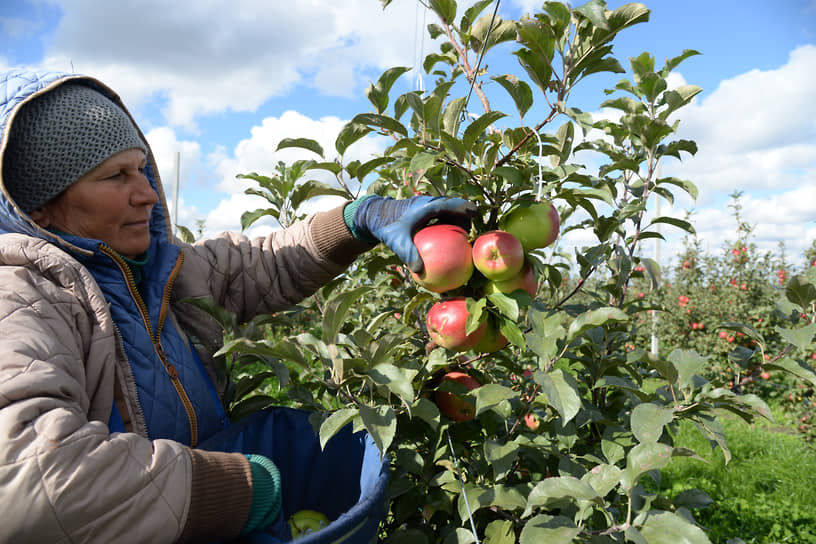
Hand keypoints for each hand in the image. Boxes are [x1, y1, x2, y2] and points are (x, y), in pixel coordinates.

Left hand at [350, 195, 476, 272]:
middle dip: (464, 215)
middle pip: (452, 206)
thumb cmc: (387, 228)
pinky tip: (447, 241)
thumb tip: (420, 271)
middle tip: (472, 231)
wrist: (374, 217)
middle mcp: (427, 203)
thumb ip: (409, 255)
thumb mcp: (397, 243)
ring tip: (463, 236)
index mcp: (425, 206)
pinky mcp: (422, 211)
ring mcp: (425, 206)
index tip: (476, 215)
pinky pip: (439, 216)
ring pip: (446, 210)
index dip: (465, 208)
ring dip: (456, 219)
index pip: (450, 204)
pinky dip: (446, 224)